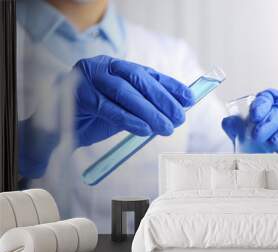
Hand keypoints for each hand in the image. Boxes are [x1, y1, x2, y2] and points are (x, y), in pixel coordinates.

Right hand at [72, 55, 193, 146]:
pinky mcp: (78, 93)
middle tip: (179, 118)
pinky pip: (108, 107)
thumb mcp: (125, 110)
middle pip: (138, 79)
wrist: (61, 131)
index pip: (148, 74)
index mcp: (116, 67)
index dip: (170, 86)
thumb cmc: (95, 119)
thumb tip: (176, 110)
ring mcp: (88, 77)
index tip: (189, 99)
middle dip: (162, 99)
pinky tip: (144, 130)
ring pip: (125, 92)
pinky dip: (129, 119)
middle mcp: (103, 66)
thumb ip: (145, 106)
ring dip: (149, 111)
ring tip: (166, 128)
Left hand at [222, 89, 277, 152]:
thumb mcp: (244, 129)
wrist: (276, 151)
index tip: (255, 117)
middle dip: (269, 124)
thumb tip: (228, 123)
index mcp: (270, 100)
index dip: (261, 106)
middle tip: (257, 136)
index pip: (266, 98)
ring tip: (271, 144)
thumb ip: (234, 125)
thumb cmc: (260, 135)